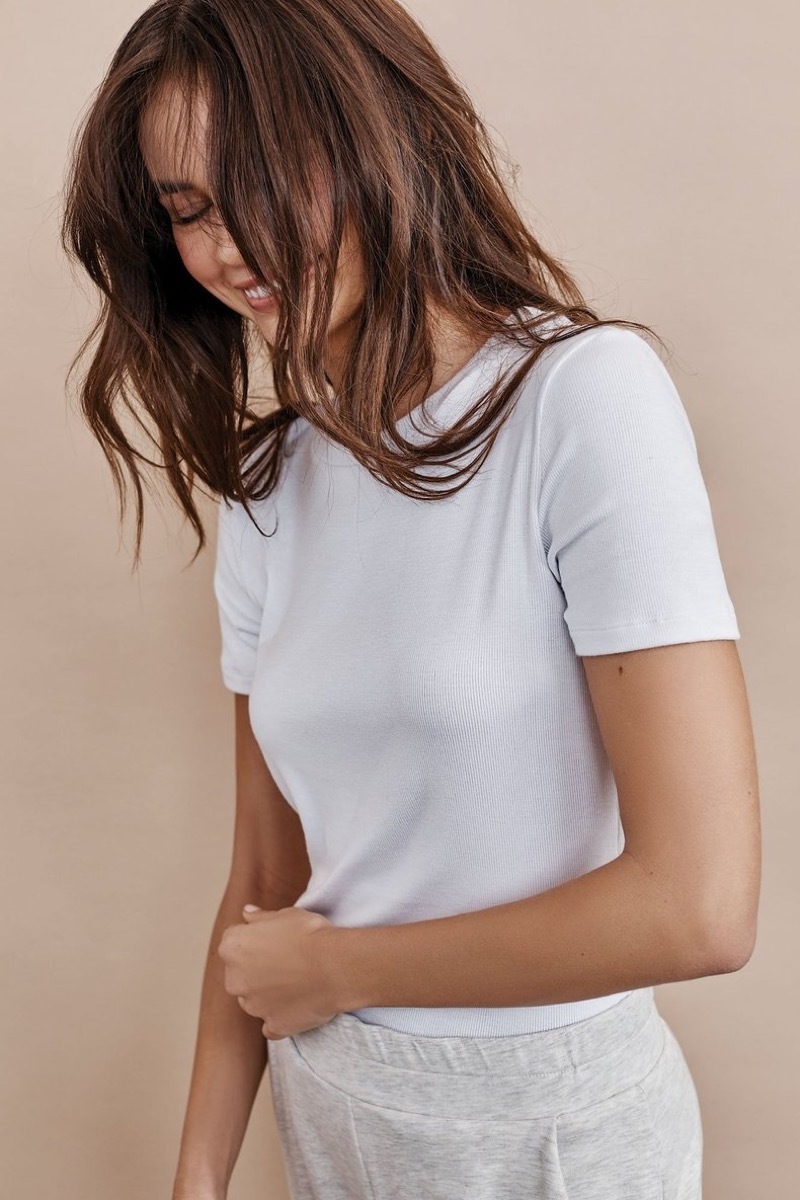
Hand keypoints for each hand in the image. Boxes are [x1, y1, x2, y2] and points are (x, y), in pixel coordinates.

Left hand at [218, 905, 341, 1039]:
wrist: (334, 965)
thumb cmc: (309, 934)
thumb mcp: (284, 914)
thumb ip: (259, 917)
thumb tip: (246, 913)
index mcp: (232, 947)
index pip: (235, 942)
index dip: (257, 940)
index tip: (277, 940)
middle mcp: (235, 979)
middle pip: (240, 974)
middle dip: (257, 969)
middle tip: (287, 961)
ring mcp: (253, 1006)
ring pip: (254, 1000)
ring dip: (268, 994)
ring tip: (297, 983)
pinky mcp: (273, 1025)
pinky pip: (272, 1024)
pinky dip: (281, 1018)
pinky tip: (298, 1006)